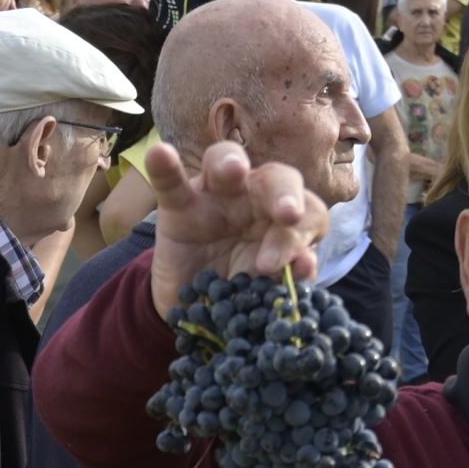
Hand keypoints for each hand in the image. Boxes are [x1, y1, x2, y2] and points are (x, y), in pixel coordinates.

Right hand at [143, 138, 326, 313]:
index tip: (296, 265)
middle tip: (287, 215)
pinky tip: (160, 154)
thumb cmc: (239, 292)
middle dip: (285, 193)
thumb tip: (305, 264)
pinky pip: (171, 182)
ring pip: (225, 159)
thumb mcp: (265, 292)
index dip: (305, 235)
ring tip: (234, 170)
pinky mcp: (176, 206)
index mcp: (283, 221)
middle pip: (276, 178)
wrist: (195, 313)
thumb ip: (286, 279)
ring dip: (231, 161)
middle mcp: (253, 199)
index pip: (309, 213)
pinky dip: (164, 167)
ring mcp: (213, 197)